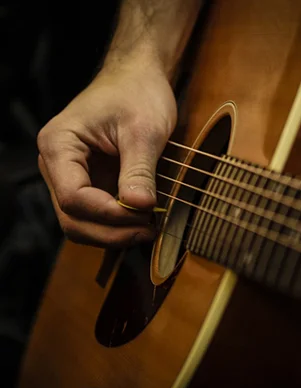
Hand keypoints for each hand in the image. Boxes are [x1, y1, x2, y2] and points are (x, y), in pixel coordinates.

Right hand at [38, 59, 176, 247]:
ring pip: (80, 222)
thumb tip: (140, 208)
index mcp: (59, 144)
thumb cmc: (137, 93)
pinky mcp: (87, 182)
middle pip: (72, 217)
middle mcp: (56, 164)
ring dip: (112, 232)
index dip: (108, 213)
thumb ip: (138, 170)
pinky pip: (93, 215)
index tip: (144, 214)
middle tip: (148, 229)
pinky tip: (139, 221)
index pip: (73, 197)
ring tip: (147, 227)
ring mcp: (69, 176)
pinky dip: (114, 225)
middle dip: (110, 231)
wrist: (136, 79)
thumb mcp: (144, 130)